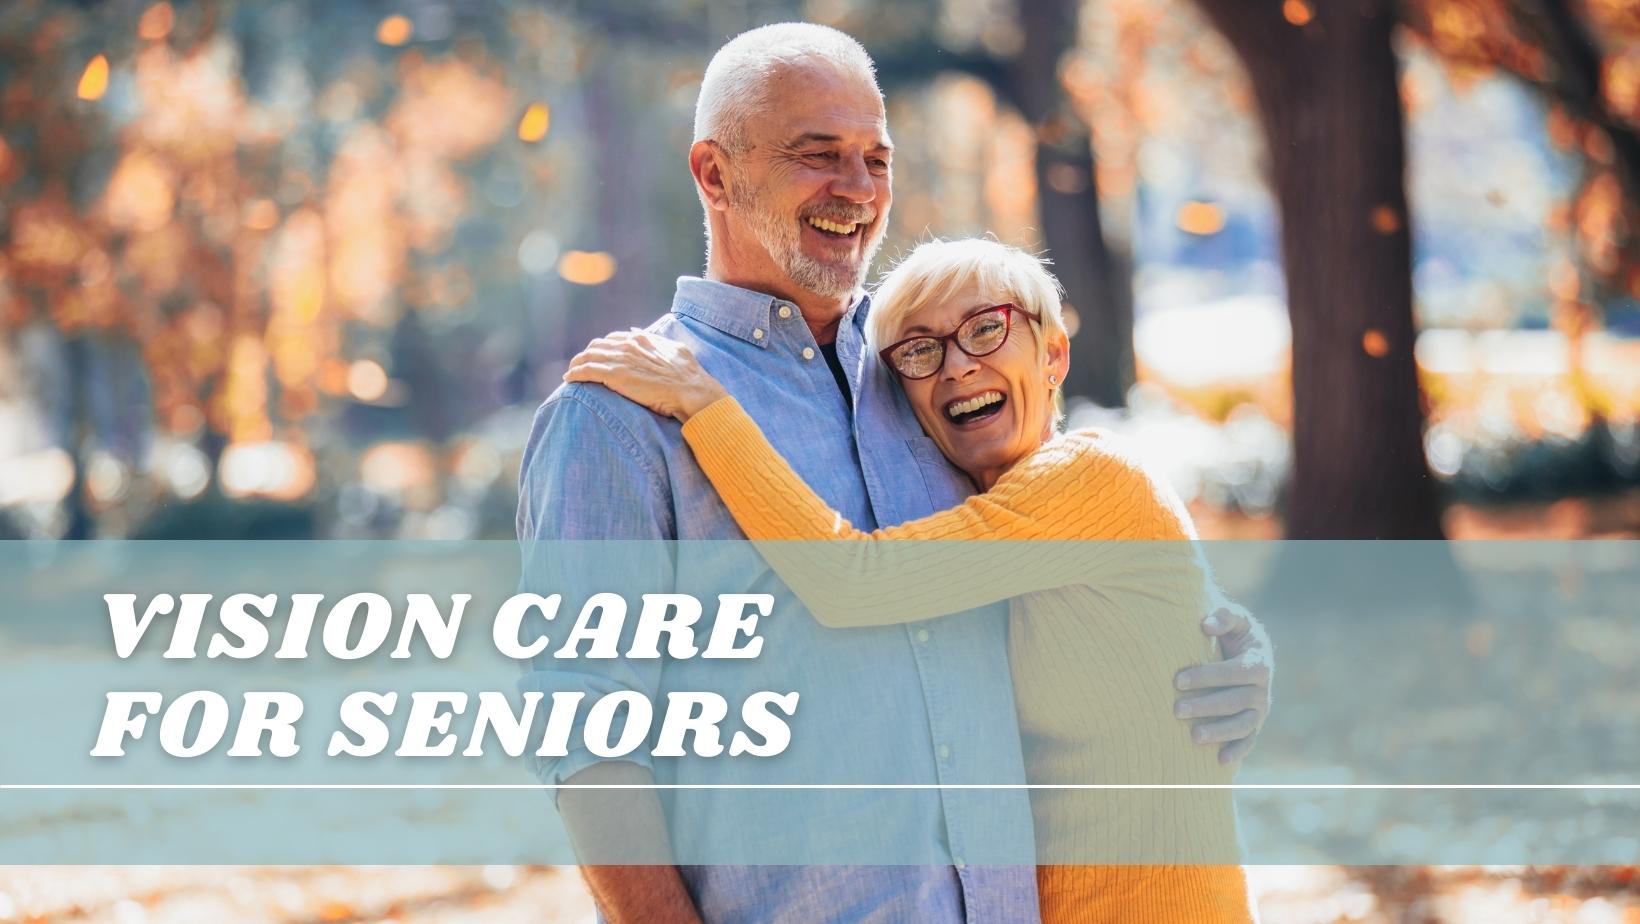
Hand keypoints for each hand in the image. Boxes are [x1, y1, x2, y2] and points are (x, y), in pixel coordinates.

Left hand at [564, 330, 727, 421]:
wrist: (690, 390)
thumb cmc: (688, 375)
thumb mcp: (675, 350)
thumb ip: (656, 341)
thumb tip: (637, 331)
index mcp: (642, 339)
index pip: (614, 338)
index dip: (604, 347)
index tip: (599, 356)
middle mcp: (628, 345)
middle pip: (597, 345)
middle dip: (587, 354)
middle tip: (581, 365)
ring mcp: (620, 359)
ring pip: (588, 356)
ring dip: (577, 363)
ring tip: (571, 372)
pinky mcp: (614, 375)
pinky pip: (586, 371)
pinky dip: (575, 373)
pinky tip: (568, 379)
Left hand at [1174, 603, 1271, 764]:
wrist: (1244, 650)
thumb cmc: (1232, 633)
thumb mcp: (1233, 619)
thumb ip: (1223, 616)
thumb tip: (1206, 624)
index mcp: (1258, 662)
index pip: (1234, 672)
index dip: (1207, 677)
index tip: (1177, 680)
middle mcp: (1262, 688)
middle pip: (1236, 701)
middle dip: (1206, 706)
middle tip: (1176, 710)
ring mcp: (1259, 709)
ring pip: (1243, 724)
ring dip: (1220, 732)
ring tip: (1193, 736)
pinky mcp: (1254, 724)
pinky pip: (1249, 740)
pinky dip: (1237, 751)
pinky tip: (1219, 761)